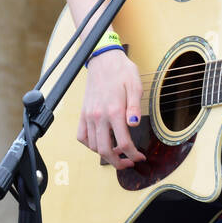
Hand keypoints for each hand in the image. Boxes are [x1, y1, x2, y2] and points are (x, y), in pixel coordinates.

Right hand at [76, 49, 145, 169]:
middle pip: (105, 150)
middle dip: (118, 162)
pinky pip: (81, 136)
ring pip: (93, 146)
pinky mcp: (83, 113)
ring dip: (105, 154)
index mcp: (114, 111)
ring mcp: (89, 115)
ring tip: (117, 152)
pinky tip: (99, 143)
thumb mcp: (135, 86)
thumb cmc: (121, 71)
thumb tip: (134, 124)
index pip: (124, 143)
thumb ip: (135, 107)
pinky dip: (89, 145)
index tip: (139, 157)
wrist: (103, 59)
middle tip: (128, 163)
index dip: (133, 155)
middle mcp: (99, 116)